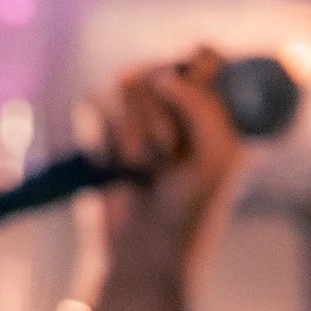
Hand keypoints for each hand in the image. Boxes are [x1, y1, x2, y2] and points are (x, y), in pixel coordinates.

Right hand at [75, 48, 245, 310]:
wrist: (142, 253)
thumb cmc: (189, 213)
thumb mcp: (214, 156)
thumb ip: (201, 105)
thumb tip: (163, 75)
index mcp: (215, 112)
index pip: (207, 57)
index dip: (198, 65)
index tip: (196, 91)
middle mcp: (176, 108)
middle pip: (162, 66)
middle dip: (163, 109)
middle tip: (169, 151)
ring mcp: (136, 118)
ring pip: (127, 83)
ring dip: (135, 126)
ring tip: (143, 166)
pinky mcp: (101, 132)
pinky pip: (95, 104)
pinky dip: (105, 136)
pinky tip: (116, 165)